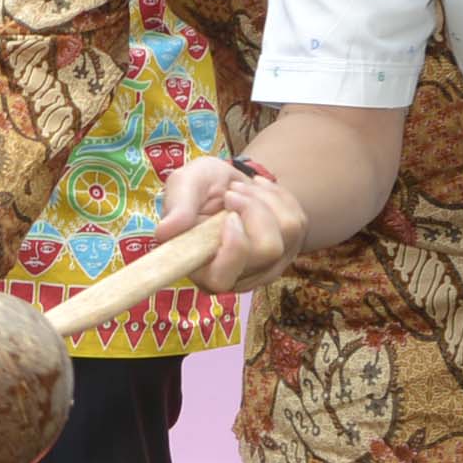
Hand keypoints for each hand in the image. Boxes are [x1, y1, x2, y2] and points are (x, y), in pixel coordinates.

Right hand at [148, 156, 309, 290]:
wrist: (229, 183)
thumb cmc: (201, 189)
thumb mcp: (184, 185)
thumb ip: (176, 207)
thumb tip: (165, 232)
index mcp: (205, 271)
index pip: (222, 279)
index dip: (232, 249)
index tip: (228, 217)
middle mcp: (240, 277)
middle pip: (266, 251)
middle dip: (253, 210)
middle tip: (232, 193)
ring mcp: (269, 265)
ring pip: (286, 232)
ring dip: (263, 199)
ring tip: (241, 189)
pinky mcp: (291, 248)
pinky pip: (298, 219)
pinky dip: (278, 197)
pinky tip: (259, 193)